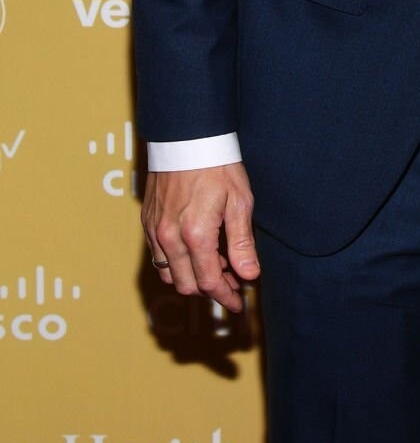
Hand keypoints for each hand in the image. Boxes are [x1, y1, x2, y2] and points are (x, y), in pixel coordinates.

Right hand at [142, 164, 258, 313]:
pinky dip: (177, 262)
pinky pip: (159, 256)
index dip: (225, 297)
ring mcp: (154, 231)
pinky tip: (197, 249)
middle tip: (232, 280)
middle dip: (211, 289)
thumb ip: (242, 242)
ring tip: (218, 264)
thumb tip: (249, 275)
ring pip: (169, 274)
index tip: (238, 303)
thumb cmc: (218, 166)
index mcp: (195, 235)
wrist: (186, 138)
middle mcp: (169, 238)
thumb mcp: (239, 202)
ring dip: (192, 277)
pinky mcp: (147, 222)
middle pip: (187, 285)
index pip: (209, 282)